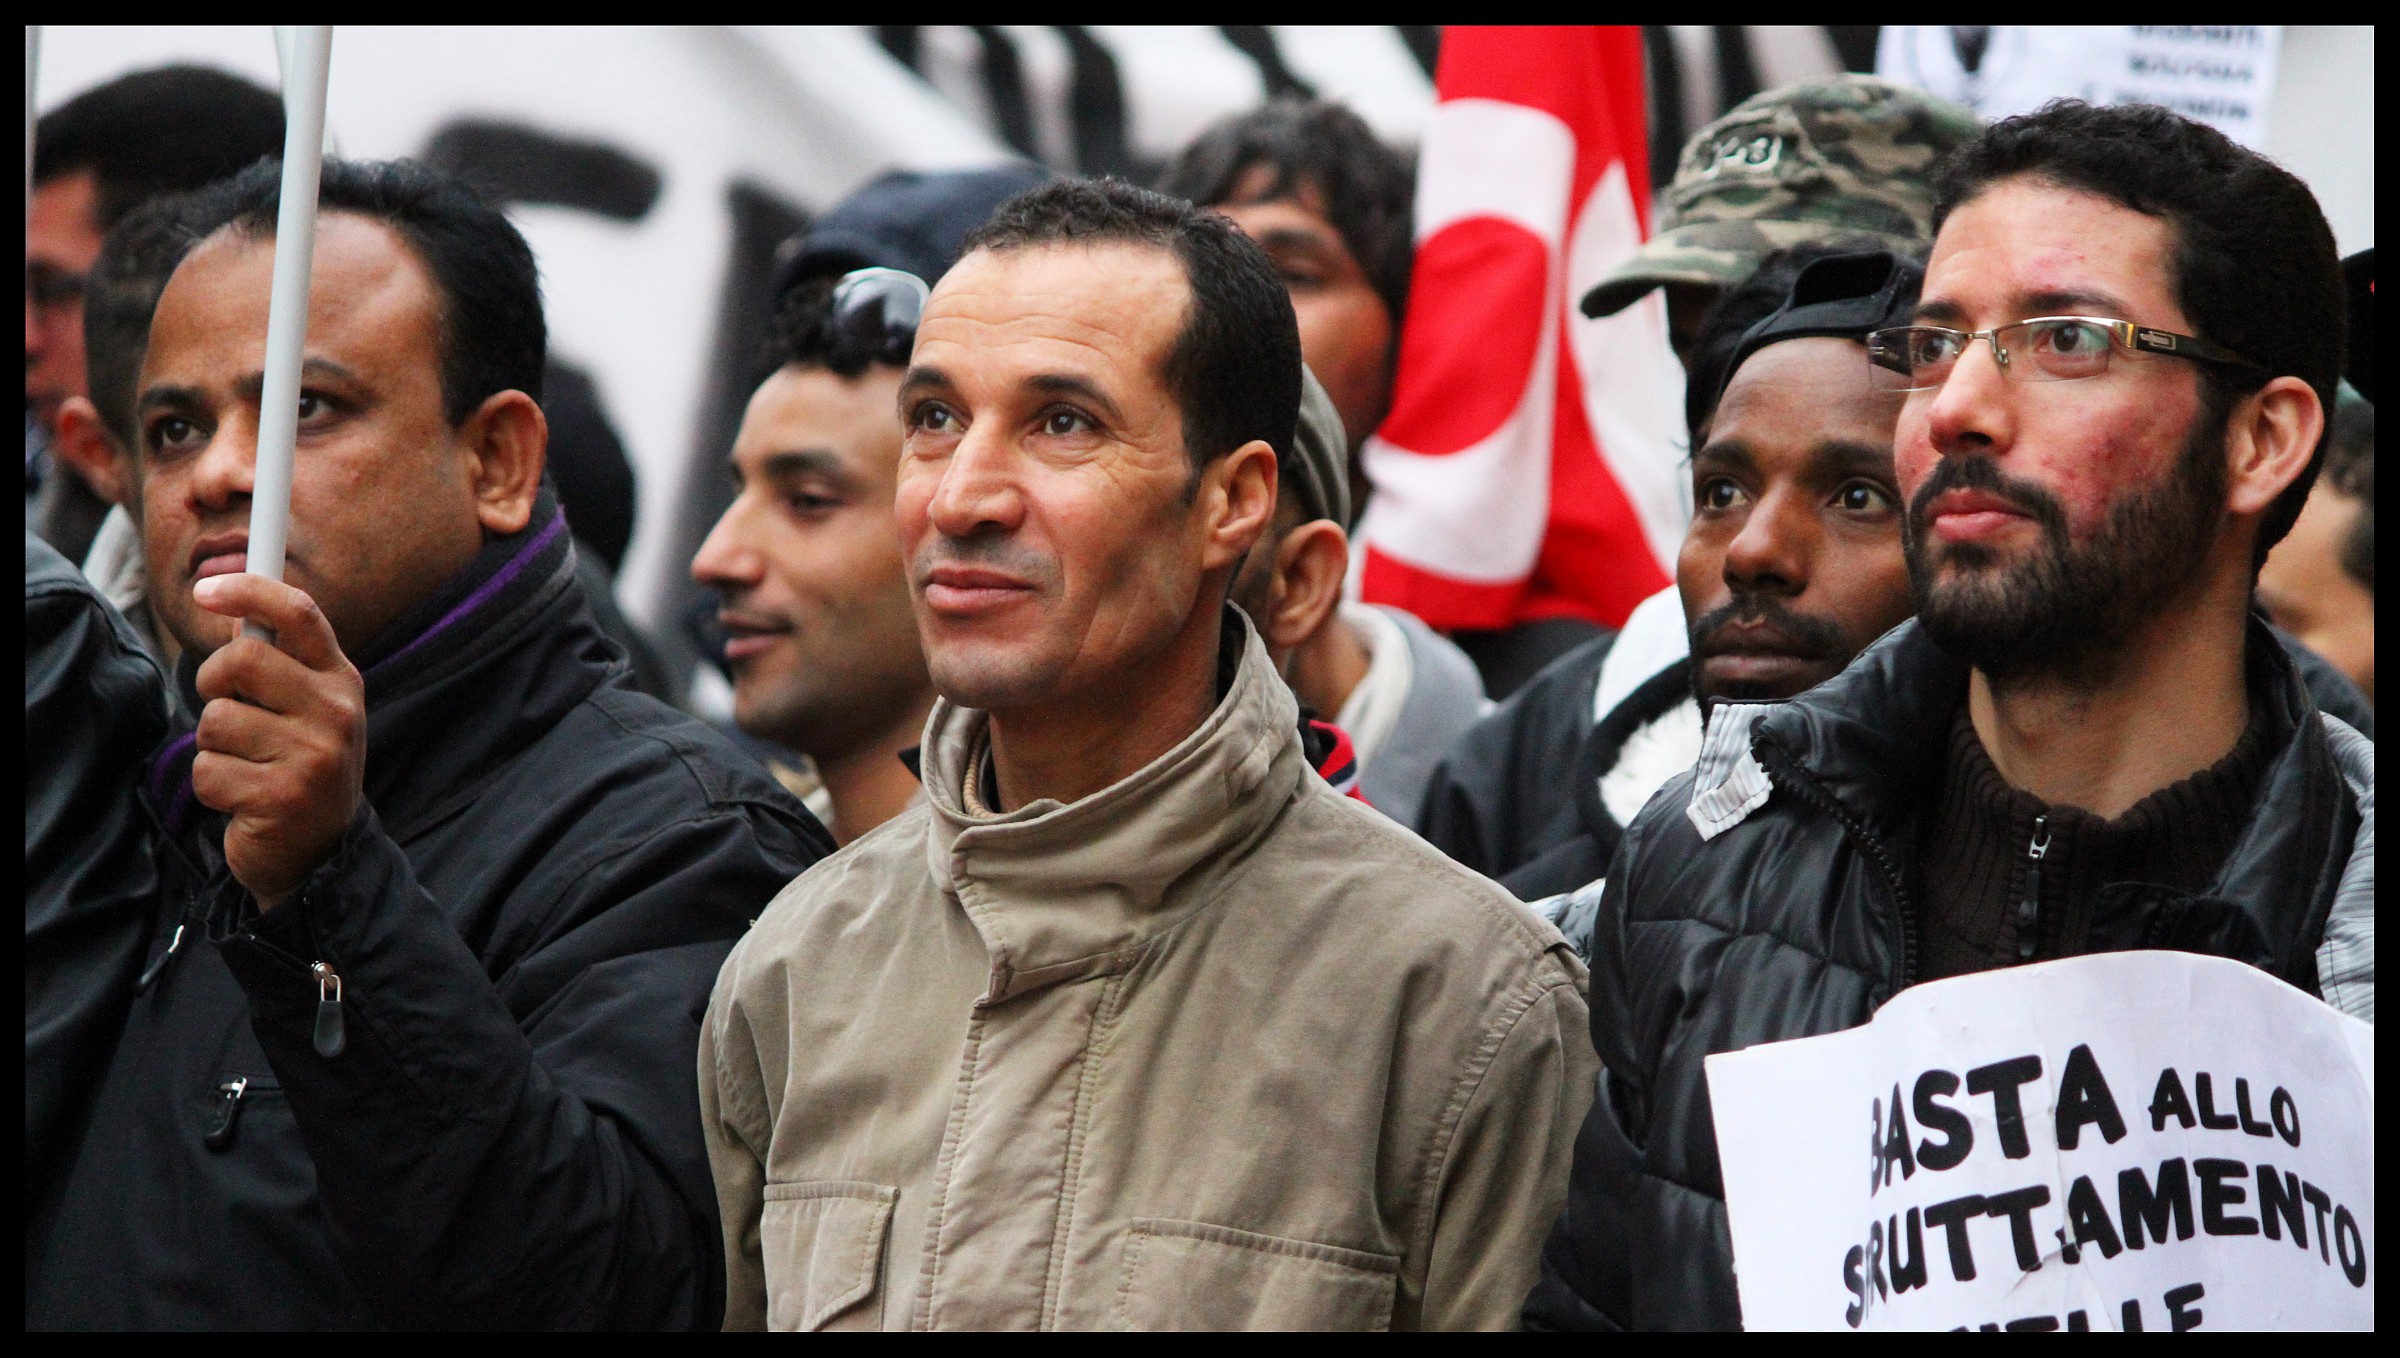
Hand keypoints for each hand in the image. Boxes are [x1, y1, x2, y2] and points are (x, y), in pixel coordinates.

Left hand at [191, 573, 366, 911]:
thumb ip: (278, 661)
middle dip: (213, 680)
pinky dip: (211, 787)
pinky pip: (208, 771)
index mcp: (342, 682)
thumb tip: (233, 606)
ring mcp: (313, 757)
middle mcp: (337, 714)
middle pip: (244, 659)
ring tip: (244, 765)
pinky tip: (243, 799)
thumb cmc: (300, 766)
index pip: (300, 615)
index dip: (250, 591)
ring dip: (212, 745)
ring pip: (215, 720)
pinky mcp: (281, 798)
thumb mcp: (306, 708)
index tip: (206, 589)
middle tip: (224, 704)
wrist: (322, 854)